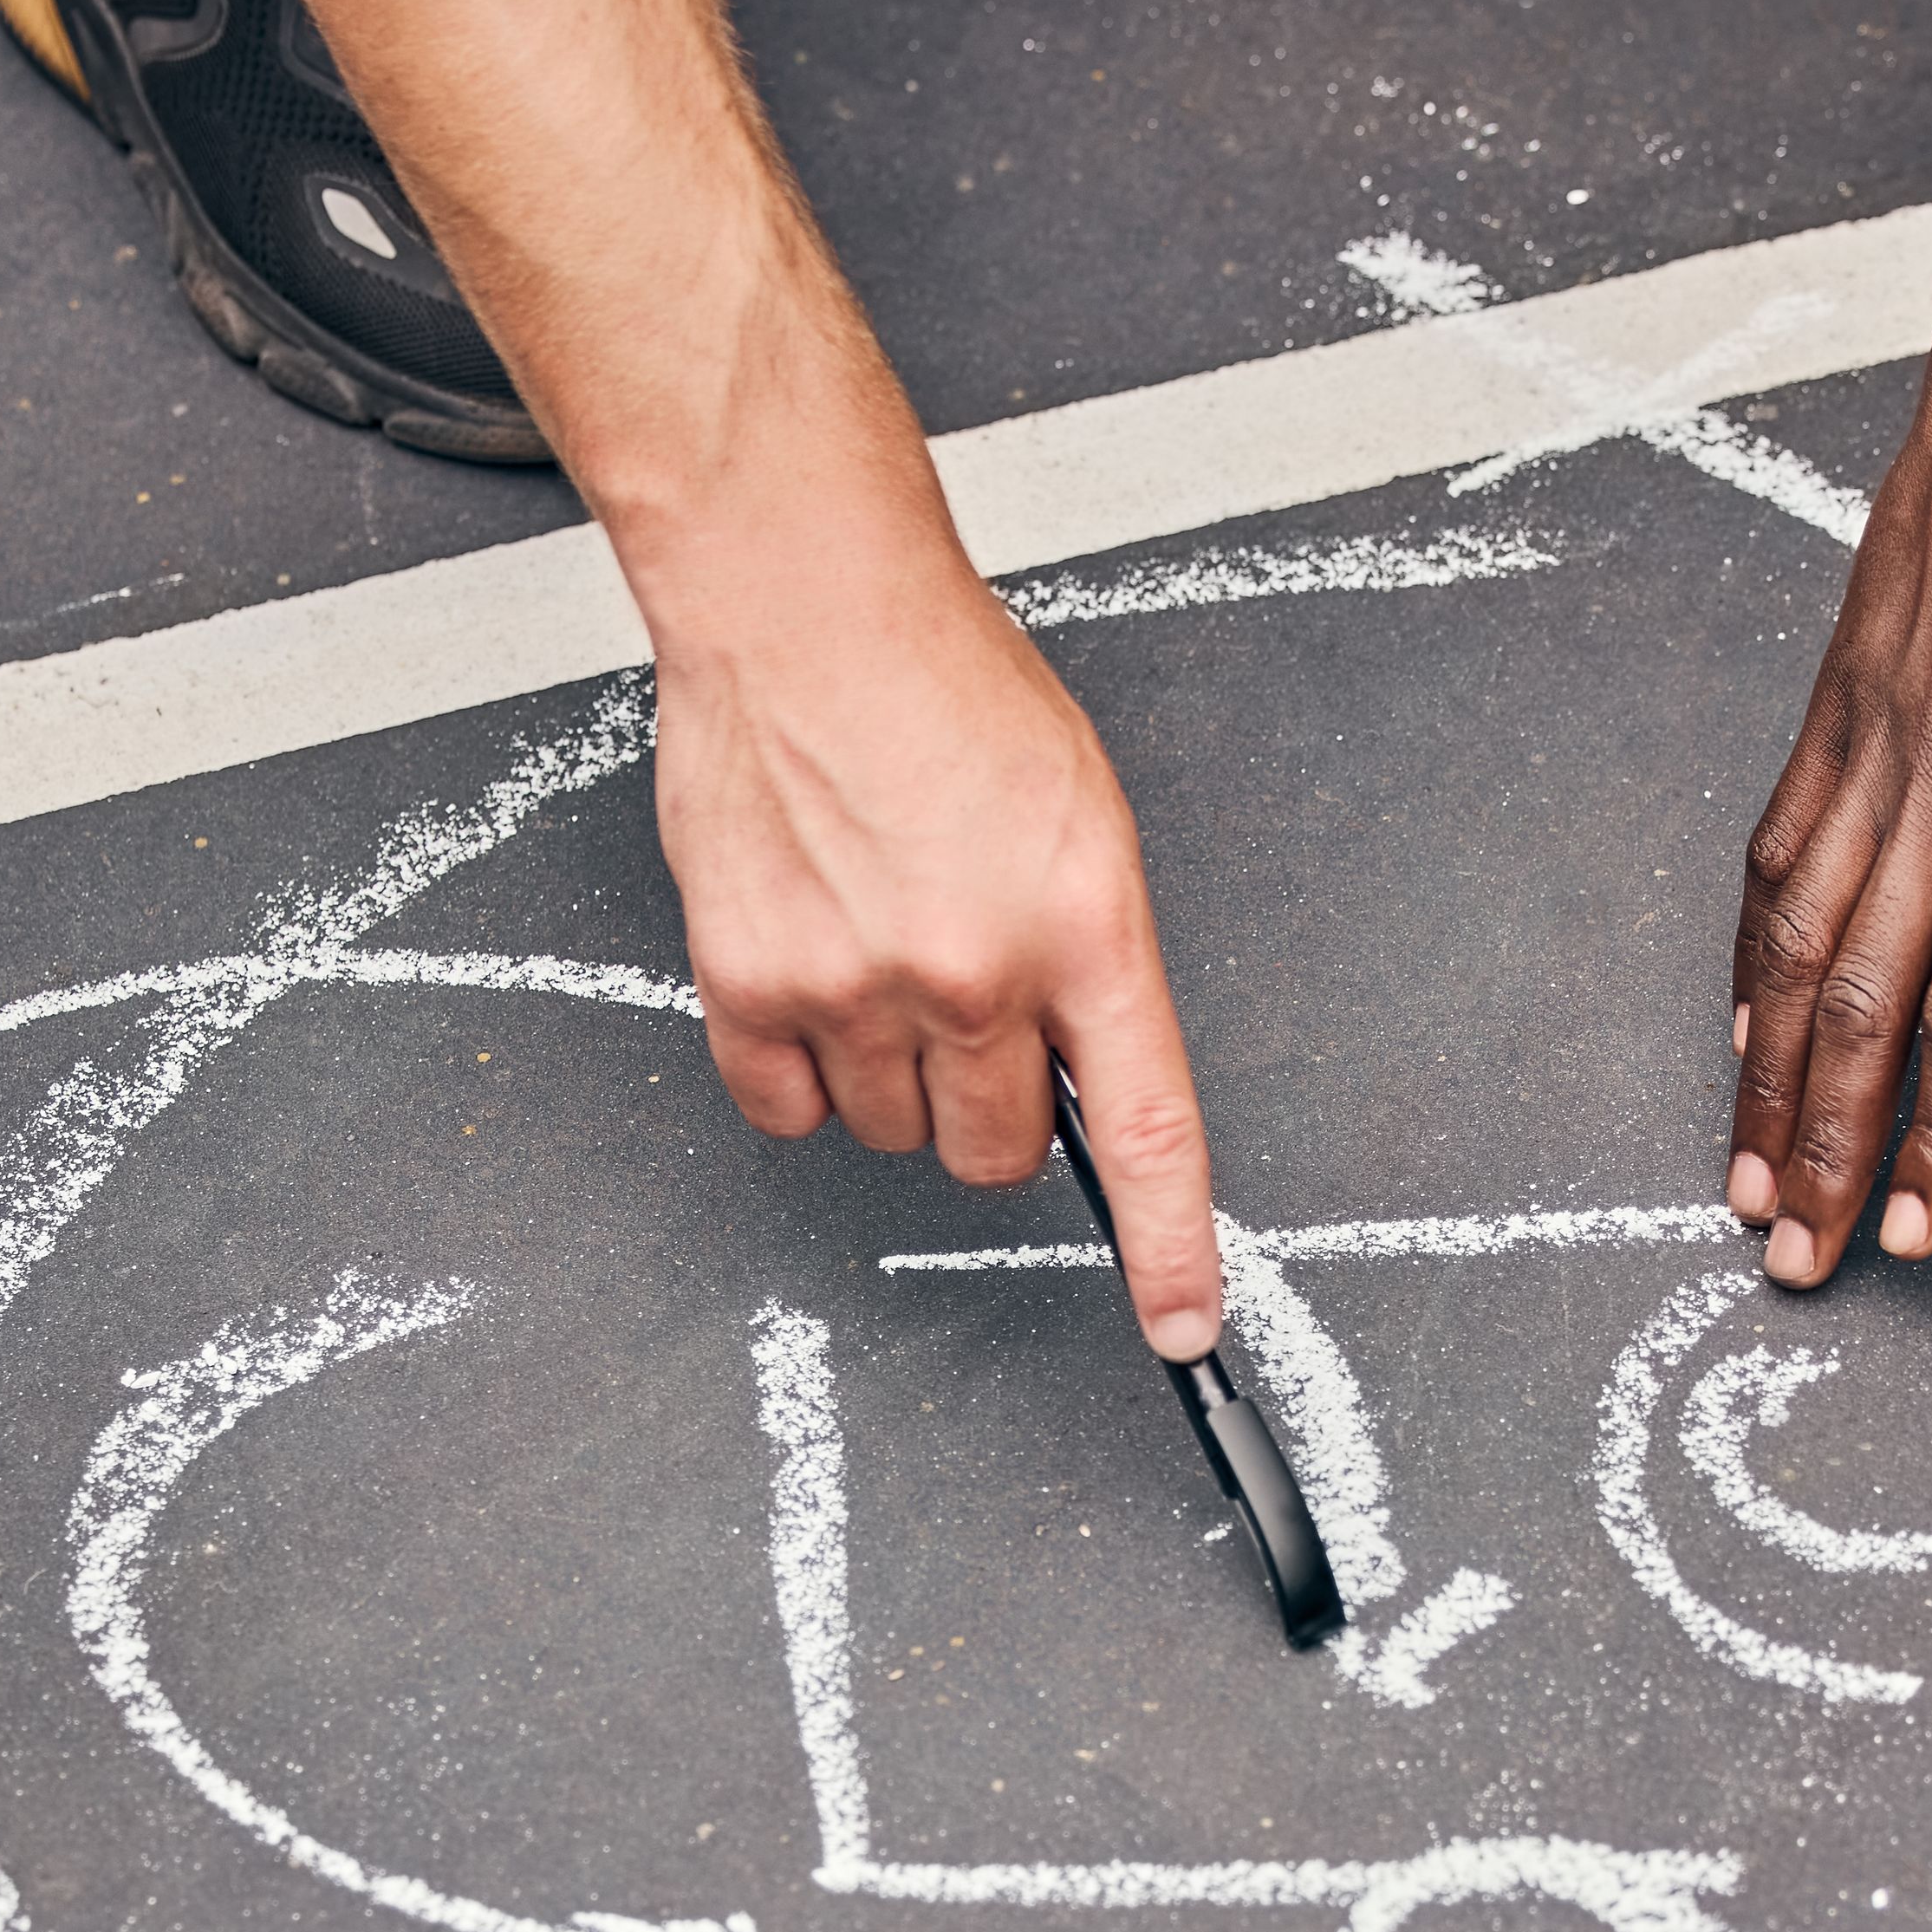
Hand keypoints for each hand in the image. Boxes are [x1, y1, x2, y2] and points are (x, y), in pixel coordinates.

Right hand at [653, 559, 1227, 1359]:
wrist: (805, 606)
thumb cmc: (946, 690)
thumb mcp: (1076, 819)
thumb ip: (1084, 960)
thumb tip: (1075, 1083)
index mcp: (1084, 926)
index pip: (1147, 1129)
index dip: (1169, 1248)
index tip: (1180, 1325)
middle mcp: (974, 970)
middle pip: (997, 1153)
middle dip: (991, 1108)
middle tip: (966, 1009)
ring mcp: (856, 985)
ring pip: (890, 1135)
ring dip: (891, 1076)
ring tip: (879, 948)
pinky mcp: (750, 982)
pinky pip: (787, 1109)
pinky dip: (800, 1071)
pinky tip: (811, 972)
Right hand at [1729, 300, 1931, 1283]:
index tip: (1922, 1227)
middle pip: (1861, 1010)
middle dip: (1828, 1149)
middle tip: (1799, 1256)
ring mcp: (1869, 746)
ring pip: (1795, 952)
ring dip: (1767, 1082)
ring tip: (1748, 1180)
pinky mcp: (1833, 708)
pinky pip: (1774, 860)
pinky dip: (1749, 963)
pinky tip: (1742, 1030)